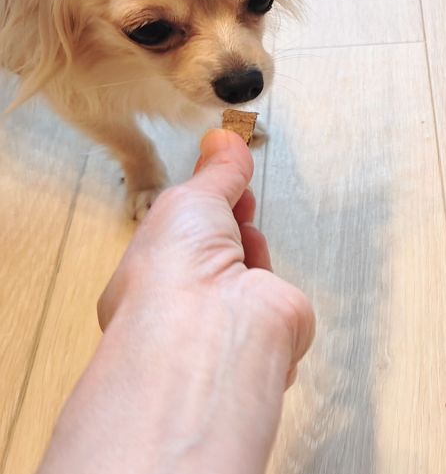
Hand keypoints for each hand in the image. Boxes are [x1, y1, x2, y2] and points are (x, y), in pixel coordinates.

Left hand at [98, 129, 313, 385]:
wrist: (215, 327)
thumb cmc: (175, 273)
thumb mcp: (191, 198)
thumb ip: (216, 171)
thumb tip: (225, 139)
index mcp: (145, 277)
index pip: (174, 238)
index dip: (198, 208)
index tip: (218, 183)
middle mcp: (181, 305)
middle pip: (211, 257)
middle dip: (226, 226)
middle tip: (237, 203)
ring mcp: (223, 322)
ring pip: (242, 279)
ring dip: (248, 251)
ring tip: (246, 232)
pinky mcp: (264, 333)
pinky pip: (271, 300)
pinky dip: (272, 281)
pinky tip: (263, 270)